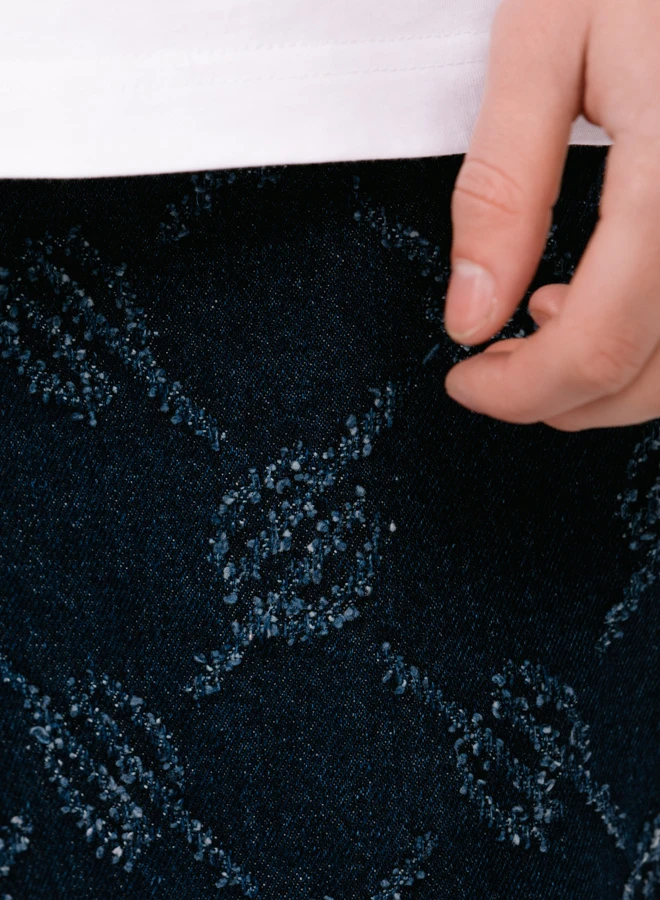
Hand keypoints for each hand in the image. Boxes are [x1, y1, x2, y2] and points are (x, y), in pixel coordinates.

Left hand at [443, 0, 659, 429]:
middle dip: (556, 396)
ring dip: (607, 380)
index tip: (465, 381)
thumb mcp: (546, 41)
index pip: (596, 347)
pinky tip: (609, 295)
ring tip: (545, 320)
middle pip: (648, 379)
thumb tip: (472, 315)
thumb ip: (503, 187)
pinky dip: (651, 343)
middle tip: (494, 366)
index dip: (519, 391)